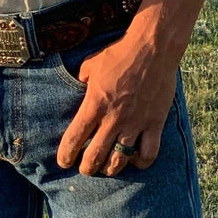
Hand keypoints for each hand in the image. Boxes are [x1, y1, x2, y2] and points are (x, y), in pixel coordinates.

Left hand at [56, 31, 178, 176]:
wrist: (152, 48)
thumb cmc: (119, 53)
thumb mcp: (91, 63)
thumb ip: (82, 79)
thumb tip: (77, 87)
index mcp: (95, 103)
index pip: (76, 136)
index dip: (67, 153)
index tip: (62, 162)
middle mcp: (114, 118)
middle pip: (96, 155)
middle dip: (87, 167)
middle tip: (84, 168)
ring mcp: (136, 123)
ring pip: (120, 160)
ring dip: (110, 169)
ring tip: (106, 169)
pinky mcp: (155, 123)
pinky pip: (148, 153)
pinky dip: (140, 162)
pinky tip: (134, 160)